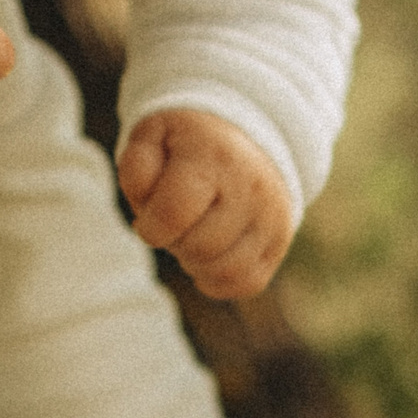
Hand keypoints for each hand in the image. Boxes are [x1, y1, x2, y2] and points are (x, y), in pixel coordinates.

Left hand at [117, 109, 294, 298]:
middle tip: (175, 222)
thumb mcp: (153, 135)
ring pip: (225, 271)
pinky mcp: (280, 241)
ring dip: (196, 264)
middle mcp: (251, 187)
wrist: (245, 137)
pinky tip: (208, 258)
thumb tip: (146, 207)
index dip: (149, 227)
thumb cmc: (187, 144)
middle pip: (198, 248)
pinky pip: (247, 283)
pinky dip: (219, 280)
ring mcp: (271, 216)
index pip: (173, 214)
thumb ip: (137, 167)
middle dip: (174, 243)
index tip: (147, 219)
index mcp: (214, 157)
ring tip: (191, 237)